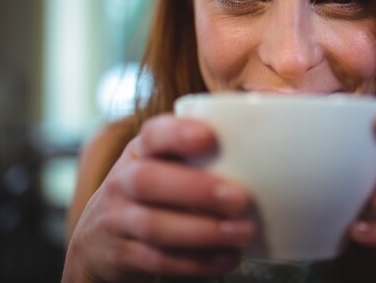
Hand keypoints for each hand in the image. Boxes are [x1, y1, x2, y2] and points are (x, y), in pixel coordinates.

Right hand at [62, 115, 255, 282]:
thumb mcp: (166, 163)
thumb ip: (205, 151)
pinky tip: (227, 258)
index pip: (153, 134)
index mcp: (141, 150)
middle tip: (242, 199)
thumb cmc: (156, 190)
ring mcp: (117, 218)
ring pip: (154, 225)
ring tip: (243, 232)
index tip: (209, 138)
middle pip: (148, 180)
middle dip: (197, 190)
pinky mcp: (121, 254)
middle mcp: (123, 180)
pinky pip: (156, 260)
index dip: (177, 134)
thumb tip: (275, 112)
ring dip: (203, 231)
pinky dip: (195, 263)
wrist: (100, 238)